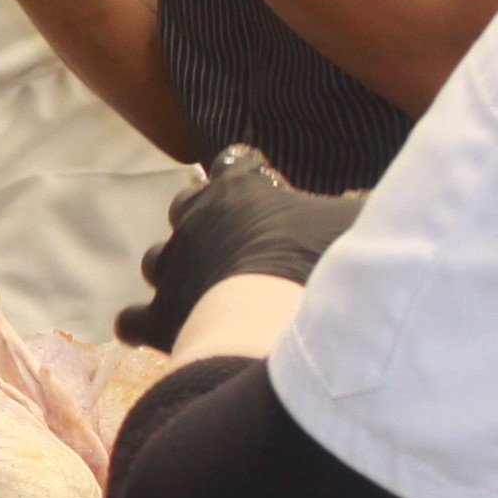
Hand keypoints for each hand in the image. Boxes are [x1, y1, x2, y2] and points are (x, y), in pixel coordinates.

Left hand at [114, 147, 362, 350]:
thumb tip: (365, 198)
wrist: (275, 321)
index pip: (234, 161)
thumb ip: (358, 207)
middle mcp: (195, 219)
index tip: (257, 180)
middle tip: (226, 236)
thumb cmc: (319, 263)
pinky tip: (143, 336)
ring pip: (157, 259)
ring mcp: (172, 267)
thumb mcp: (355, 224)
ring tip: (194, 288)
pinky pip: (132, 319)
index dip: (244, 170)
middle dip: (201, 217)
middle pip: (187, 204)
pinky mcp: (156, 316)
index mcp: (239, 189)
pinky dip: (138, 325)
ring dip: (173, 269)